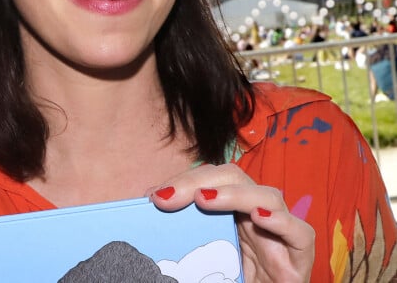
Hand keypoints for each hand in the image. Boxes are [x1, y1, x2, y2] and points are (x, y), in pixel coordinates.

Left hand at [148, 163, 313, 282]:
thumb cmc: (232, 282)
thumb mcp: (203, 266)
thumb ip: (186, 245)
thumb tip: (149, 226)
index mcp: (232, 214)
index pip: (210, 180)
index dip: (184, 181)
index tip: (154, 195)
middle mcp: (257, 215)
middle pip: (235, 178)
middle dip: (199, 180)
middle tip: (167, 196)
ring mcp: (282, 232)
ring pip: (267, 194)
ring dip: (233, 193)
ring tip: (203, 199)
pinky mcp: (302, 254)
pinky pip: (298, 231)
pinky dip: (280, 220)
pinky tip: (259, 217)